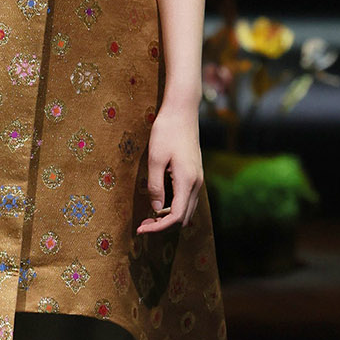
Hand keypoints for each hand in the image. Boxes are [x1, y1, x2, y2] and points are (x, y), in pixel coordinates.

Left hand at [135, 101, 202, 234]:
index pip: (176, 216)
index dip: (159, 227)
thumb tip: (156, 208)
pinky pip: (187, 199)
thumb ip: (155, 186)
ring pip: (187, 209)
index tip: (141, 229)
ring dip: (169, 216)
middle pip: (183, 217)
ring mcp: (198, 178)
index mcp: (187, 181)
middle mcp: (196, 183)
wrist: (182, 111)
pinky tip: (159, 202)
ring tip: (149, 216)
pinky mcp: (195, 173)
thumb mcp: (155, 159)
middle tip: (143, 224)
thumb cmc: (166, 131)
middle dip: (163, 225)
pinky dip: (174, 206)